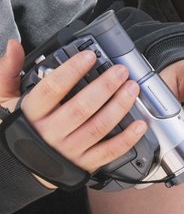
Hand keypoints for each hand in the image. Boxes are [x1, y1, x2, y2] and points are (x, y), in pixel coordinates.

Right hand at [0, 39, 146, 178]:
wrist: (24, 166)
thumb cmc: (22, 128)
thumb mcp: (6, 98)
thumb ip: (9, 71)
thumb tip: (14, 46)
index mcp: (33, 112)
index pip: (53, 87)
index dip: (73, 70)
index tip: (89, 56)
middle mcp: (52, 132)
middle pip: (82, 107)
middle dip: (105, 87)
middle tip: (120, 71)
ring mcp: (70, 149)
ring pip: (98, 127)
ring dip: (119, 107)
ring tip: (131, 89)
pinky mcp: (85, 164)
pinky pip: (109, 151)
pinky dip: (127, 139)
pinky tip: (140, 124)